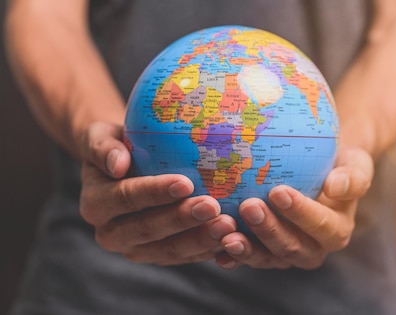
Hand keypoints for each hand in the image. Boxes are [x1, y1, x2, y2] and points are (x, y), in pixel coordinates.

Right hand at [78, 122, 236, 264]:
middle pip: (148, 230)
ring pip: (169, 250)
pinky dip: (209, 250)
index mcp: (95, 205)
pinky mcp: (160, 256)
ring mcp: (137, 249)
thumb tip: (117, 163)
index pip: (125, 199)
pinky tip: (232, 239)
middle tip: (213, 206)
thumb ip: (103, 147)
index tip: (186, 183)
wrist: (123, 167)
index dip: (154, 193)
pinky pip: (186, 257)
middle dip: (182, 220)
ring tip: (228, 224)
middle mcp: (111, 234)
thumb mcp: (102, 136)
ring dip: (200, 239)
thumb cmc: (118, 144)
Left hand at [215, 147, 373, 269]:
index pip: (321, 225)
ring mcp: (285, 255)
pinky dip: (231, 256)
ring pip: (266, 257)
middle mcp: (312, 249)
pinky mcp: (264, 253)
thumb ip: (353, 177)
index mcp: (336, 231)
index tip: (278, 191)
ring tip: (225, 232)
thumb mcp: (356, 165)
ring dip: (246, 247)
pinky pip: (247, 257)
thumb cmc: (339, 164)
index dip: (301, 212)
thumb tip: (335, 187)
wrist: (320, 173)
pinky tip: (214, 247)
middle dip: (269, 230)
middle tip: (248, 206)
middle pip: (291, 247)